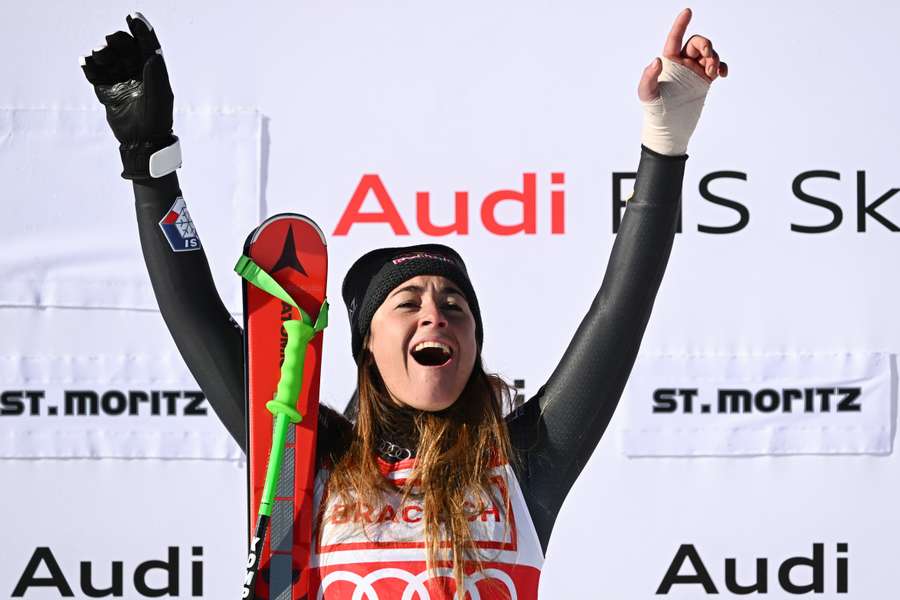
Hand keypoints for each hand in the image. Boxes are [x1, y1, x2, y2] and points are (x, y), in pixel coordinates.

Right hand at [80, 13, 180, 179]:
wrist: (142, 142)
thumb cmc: (157, 120)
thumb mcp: (160, 96)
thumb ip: (156, 75)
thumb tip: (153, 54)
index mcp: (153, 72)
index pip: (146, 45)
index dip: (140, 30)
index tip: (132, 16)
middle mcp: (137, 74)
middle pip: (124, 48)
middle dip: (116, 41)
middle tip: (109, 42)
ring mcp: (121, 81)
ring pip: (108, 59)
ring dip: (101, 53)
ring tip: (98, 56)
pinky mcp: (107, 91)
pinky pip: (95, 74)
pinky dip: (89, 66)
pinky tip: (86, 62)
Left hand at [639, 8, 726, 102]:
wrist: (669, 122)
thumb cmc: (654, 106)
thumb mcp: (646, 92)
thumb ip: (649, 76)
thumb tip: (656, 61)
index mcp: (669, 60)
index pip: (675, 37)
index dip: (681, 24)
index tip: (687, 11)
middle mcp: (683, 62)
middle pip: (698, 42)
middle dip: (706, 45)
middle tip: (708, 57)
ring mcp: (695, 70)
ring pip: (710, 53)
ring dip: (714, 58)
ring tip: (711, 72)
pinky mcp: (705, 80)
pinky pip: (718, 67)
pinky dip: (723, 67)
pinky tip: (722, 74)